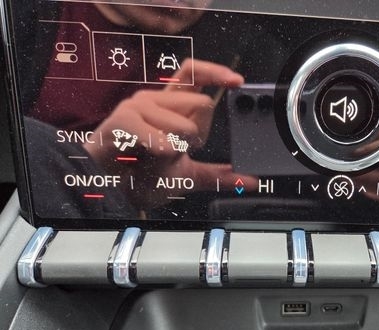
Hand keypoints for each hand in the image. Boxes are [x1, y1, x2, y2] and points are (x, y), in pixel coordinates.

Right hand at [85, 58, 256, 207]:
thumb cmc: (141, 176)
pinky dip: (164, 151)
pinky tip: (154, 156)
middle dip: (199, 136)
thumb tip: (250, 180)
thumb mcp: (189, 177)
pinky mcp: (124, 120)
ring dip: (179, 149)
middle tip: (177, 151)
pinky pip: (161, 138)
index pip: (194, 74)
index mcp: (169, 107)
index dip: (217, 72)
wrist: (108, 189)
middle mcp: (155, 100)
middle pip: (200, 103)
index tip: (238, 82)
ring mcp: (138, 107)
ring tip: (156, 156)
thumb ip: (218, 176)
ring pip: (185, 126)